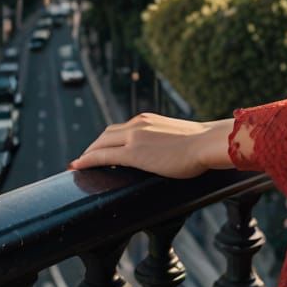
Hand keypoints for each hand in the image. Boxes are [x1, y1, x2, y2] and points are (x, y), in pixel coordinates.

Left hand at [69, 112, 220, 178]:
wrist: (208, 142)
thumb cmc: (201, 143)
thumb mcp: (176, 137)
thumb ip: (166, 141)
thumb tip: (169, 152)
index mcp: (148, 120)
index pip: (120, 128)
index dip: (105, 139)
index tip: (99, 148)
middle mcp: (138, 124)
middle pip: (106, 134)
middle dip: (93, 146)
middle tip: (84, 158)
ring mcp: (134, 137)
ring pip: (101, 142)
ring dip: (88, 153)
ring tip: (79, 164)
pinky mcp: (134, 153)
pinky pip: (102, 155)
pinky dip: (88, 160)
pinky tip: (78, 166)